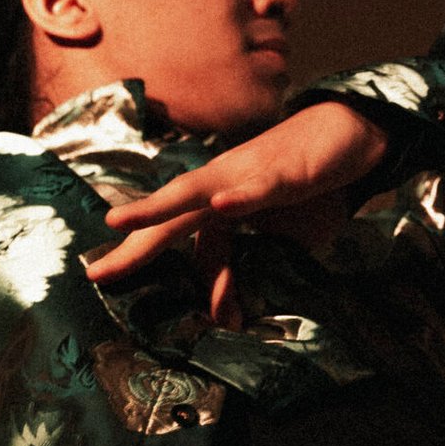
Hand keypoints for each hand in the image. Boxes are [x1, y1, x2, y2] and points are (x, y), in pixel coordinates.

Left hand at [84, 98, 388, 308]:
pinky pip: (260, 187)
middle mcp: (221, 182)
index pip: (171, 234)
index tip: (102, 280)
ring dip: (159, 207)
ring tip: (123, 221)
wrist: (349, 133)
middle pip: (168, 214)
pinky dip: (240, 196)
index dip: (141, 258)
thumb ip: (245, 266)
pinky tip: (222, 204)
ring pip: (197, 191)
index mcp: (214, 199)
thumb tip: (224, 313)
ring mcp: (249, 174)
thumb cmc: (302, 183)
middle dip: (131, 242)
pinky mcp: (286, 172)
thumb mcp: (271, 237)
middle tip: (95, 272)